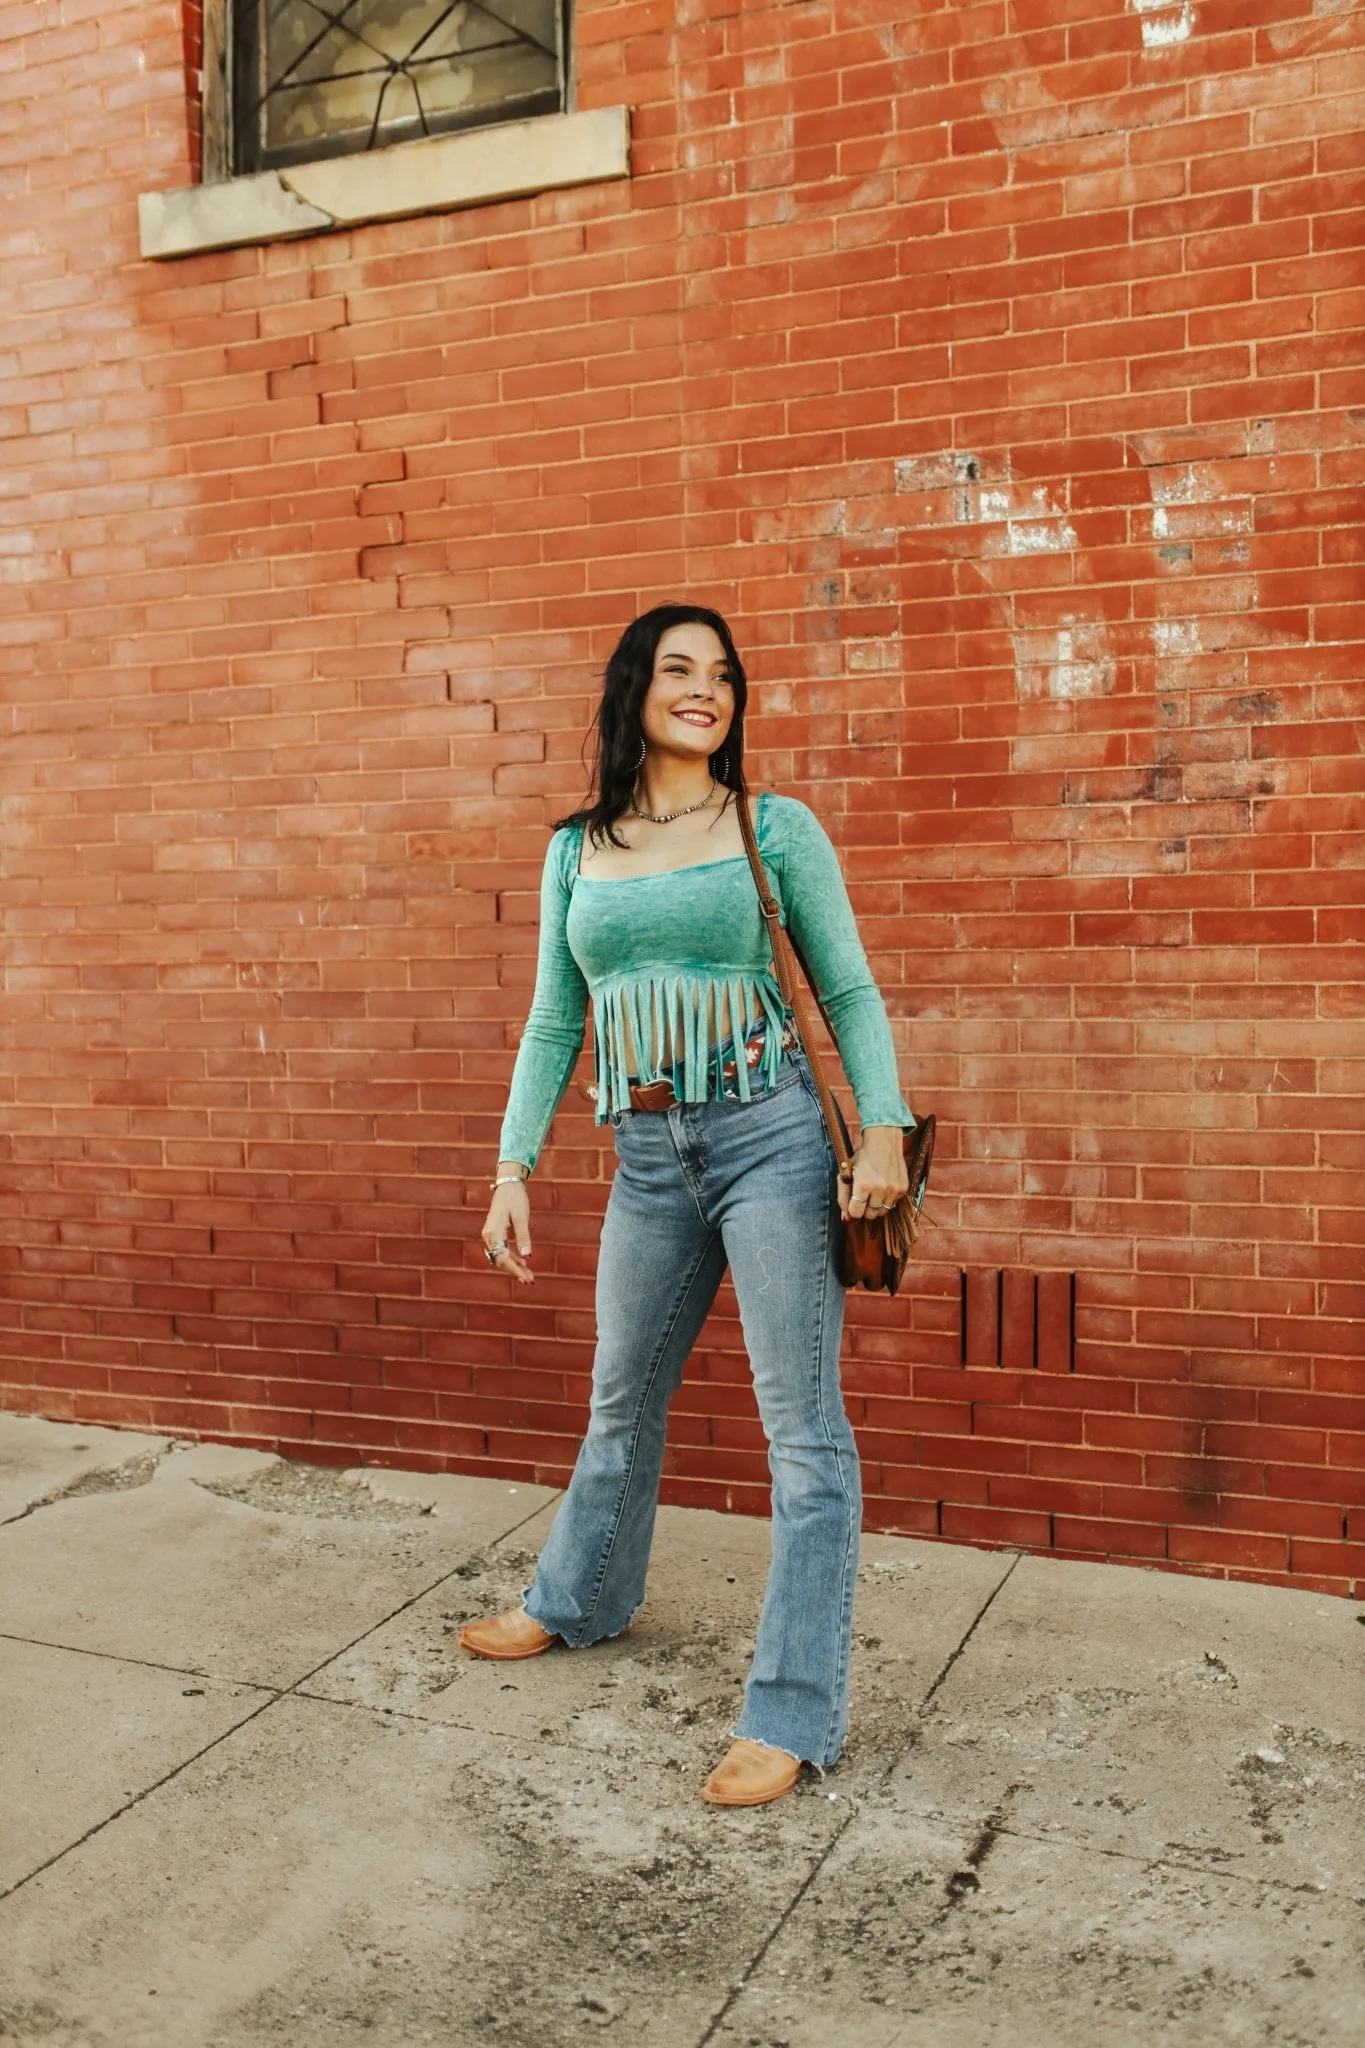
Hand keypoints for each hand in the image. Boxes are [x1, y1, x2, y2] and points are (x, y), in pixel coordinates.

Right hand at [482, 1167, 533, 1284]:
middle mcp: (489, 1236)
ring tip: (529, 1275)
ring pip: (501, 1257)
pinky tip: (523, 1263)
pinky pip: (502, 1250)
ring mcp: (490, 1235)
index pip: (503, 1257)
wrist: (508, 1185)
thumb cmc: (515, 1199)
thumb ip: (523, 1237)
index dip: (515, 1269)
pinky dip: (512, 1258)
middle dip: (515, 1271)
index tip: (526, 1278)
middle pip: (501, 1260)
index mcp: (494, 1232)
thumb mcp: (522, 1217)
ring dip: (514, 1266)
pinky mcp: (494, 1234)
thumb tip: (527, 1256)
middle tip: (531, 1280)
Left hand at [838, 1124, 908, 1223]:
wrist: (884, 1141)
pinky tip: (884, 1187)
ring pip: (882, 1212)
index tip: (853, 1201)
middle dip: (864, 1209)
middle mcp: (880, 1188)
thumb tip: (845, 1218)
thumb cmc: (862, 1158)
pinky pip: (893, 1204)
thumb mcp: (847, 1173)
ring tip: (873, 1192)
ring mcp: (893, 1189)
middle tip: (863, 1196)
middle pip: (870, 1215)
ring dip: (876, 1206)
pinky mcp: (903, 1188)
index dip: (852, 1209)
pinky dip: (887, 1199)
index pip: (856, 1212)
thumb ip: (843, 1196)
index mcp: (863, 1184)